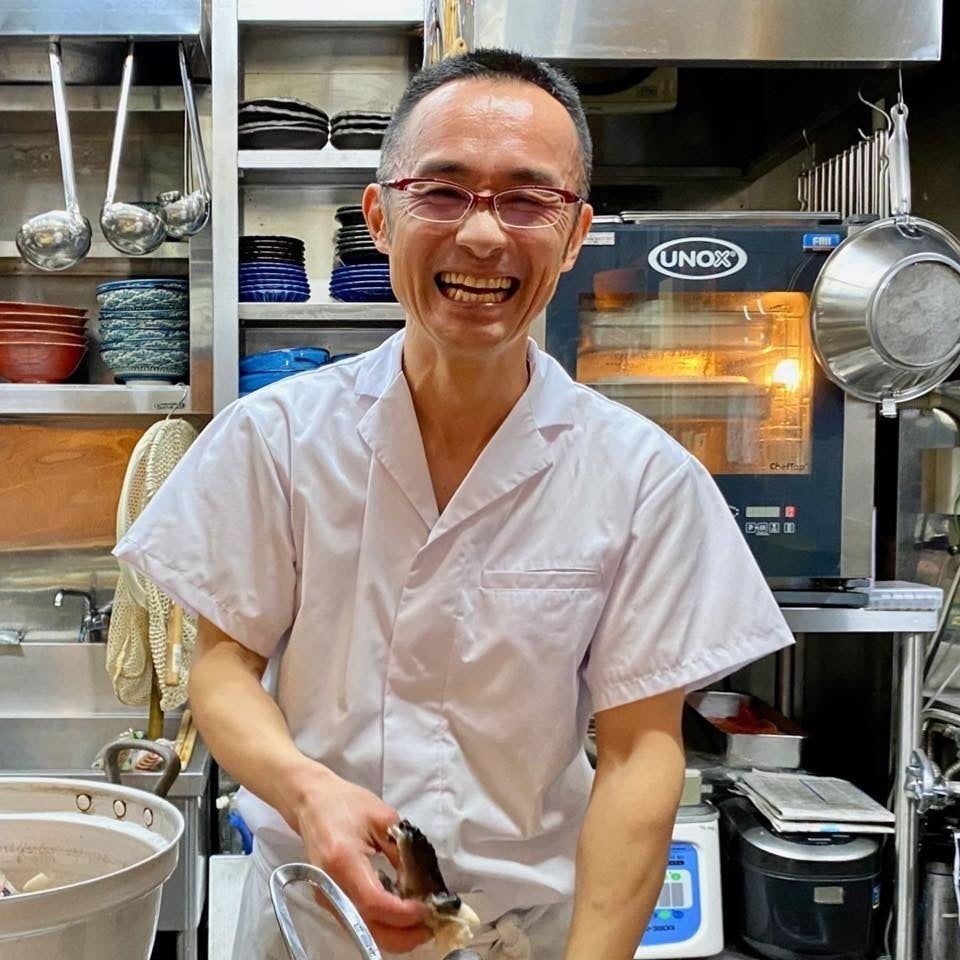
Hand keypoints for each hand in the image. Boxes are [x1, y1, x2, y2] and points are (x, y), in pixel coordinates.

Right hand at [287, 764, 432, 953]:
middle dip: (403, 935)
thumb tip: (422, 884)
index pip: (374, 902)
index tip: (427, 908)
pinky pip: (358, 921)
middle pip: (368, 927)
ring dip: (395, 934)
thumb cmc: (347, 804)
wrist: (312, 803)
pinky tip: (401, 915)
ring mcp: (327, 898)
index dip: (403, 913)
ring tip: (421, 922)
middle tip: (431, 926)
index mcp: (343, 861)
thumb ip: (402, 852)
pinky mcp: (329, 900)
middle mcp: (331, 887)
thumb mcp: (383, 818)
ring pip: (364, 931)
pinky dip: (382, 925)